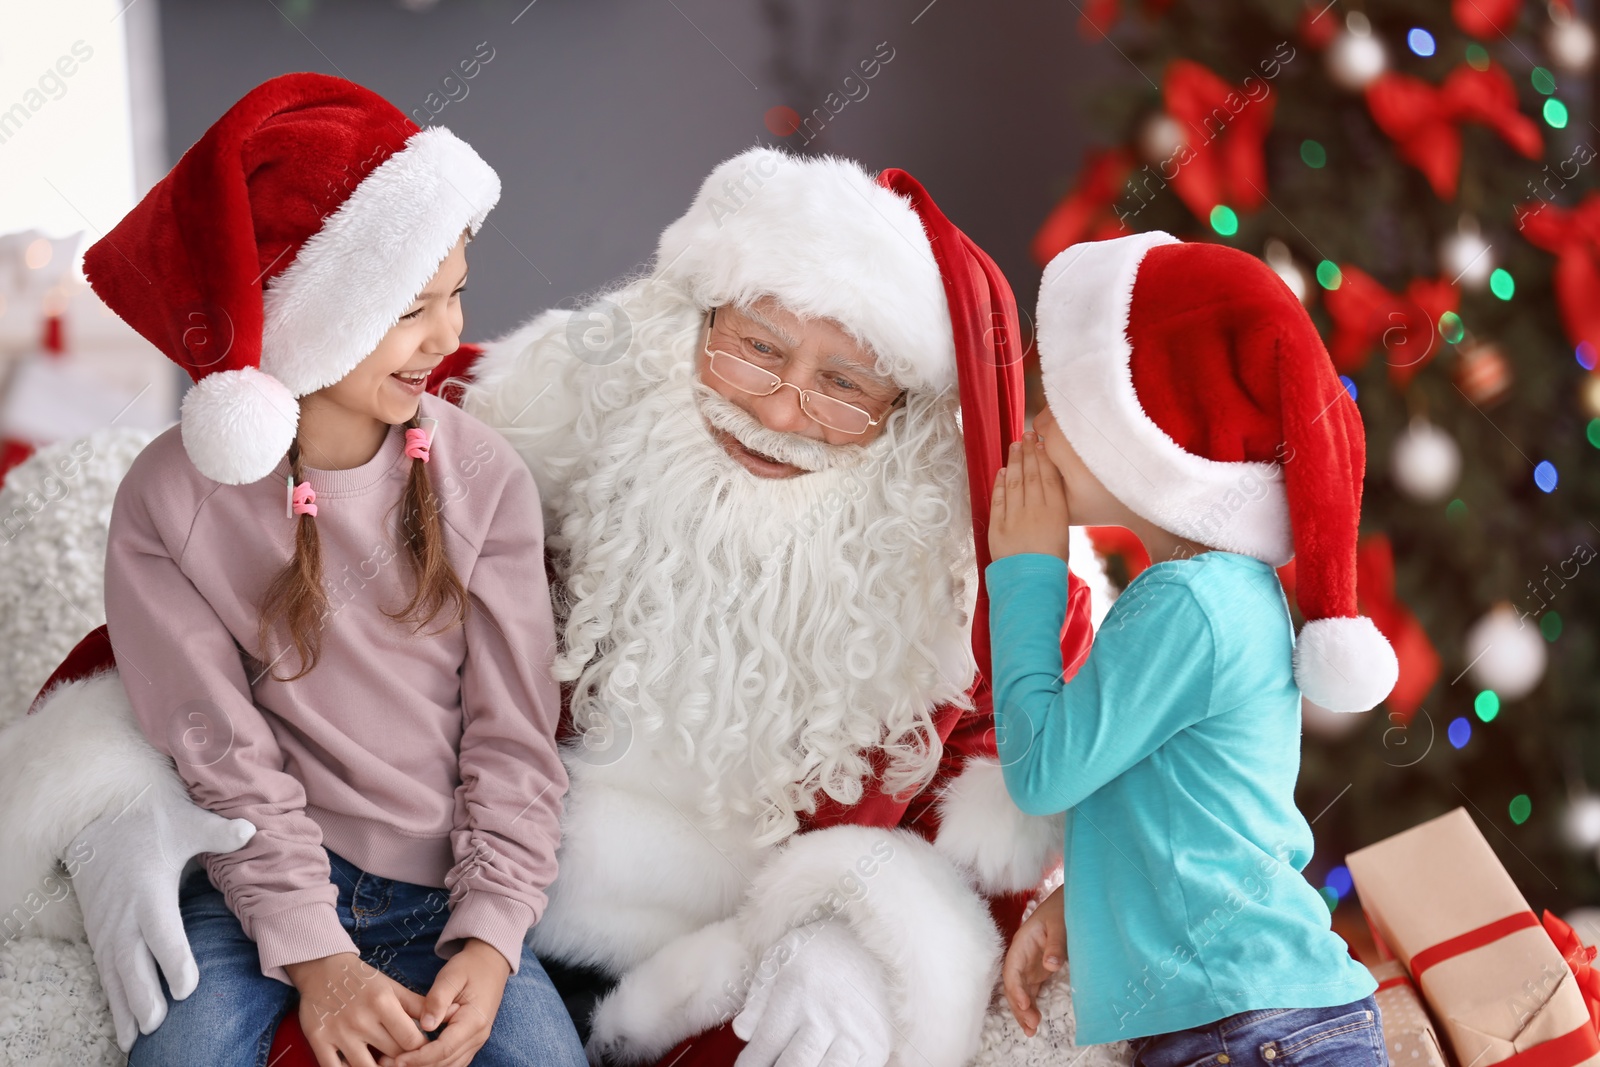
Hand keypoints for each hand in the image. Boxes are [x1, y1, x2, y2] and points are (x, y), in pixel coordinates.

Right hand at [67, 785, 255, 1051]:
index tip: (187, 987)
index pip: (160, 931)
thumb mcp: (186, 820)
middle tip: (158, 1025)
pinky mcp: (99, 932)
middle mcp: (124, 914)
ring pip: (114, 974)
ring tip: (136, 1040)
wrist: (97, 814)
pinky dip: (112, 999)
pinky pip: (104, 972)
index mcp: (148, 889)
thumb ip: (217, 832)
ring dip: (124, 1007)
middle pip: (132, 961)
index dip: (173, 960)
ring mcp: (108, 926)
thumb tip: (251, 829)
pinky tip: (123, 1026)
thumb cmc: (150, 820)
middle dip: (144, 995)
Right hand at [288, 951, 429, 1066]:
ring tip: (387, 1064)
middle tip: (407, 1059)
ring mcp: (338, 1032)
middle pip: (392, 1056)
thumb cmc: (364, 981)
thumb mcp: (393, 988)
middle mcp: (361, 1019)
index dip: (422, 1050)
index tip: (423, 1051)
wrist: (323, 968)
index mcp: (383, 1003)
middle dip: (403, 1062)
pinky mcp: (318, 1040)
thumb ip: (419, 1005)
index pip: (412, 1040)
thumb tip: (453, 1014)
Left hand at [381, 938, 509, 1066]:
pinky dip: (434, 1064)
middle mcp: (478, 1036)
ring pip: (450, 1066)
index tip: (397, 1059)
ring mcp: (476, 1041)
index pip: (444, 1049)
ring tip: (397, 1063)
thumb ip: (438, 1000)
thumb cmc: (468, 967)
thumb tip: (425, 1025)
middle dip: (418, 1066)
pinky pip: (453, 1061)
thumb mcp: (451, 976)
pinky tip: (415, 1061)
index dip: (419, 1058)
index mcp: (474, 1021)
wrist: (490, 964)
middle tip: (389, 1063)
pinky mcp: (471, 1042)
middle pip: (446, 1063)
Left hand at [732, 921, 893, 1066]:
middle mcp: (826, 1014)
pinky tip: (823, 1063)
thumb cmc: (816, 951)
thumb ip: (758, 998)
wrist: (870, 941)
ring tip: (799, 1063)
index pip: (765, 1046)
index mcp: (796, 992)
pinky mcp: (877, 1044)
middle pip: (794, 1065)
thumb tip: (743, 1033)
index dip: (751, 1065)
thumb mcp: (779, 959)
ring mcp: (855, 1032)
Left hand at [989, 432, 1071, 561]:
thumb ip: (1055, 510)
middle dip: (1029, 452)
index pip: (1049, 477)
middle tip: (1026, 435)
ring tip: (1014, 446)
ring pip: (1015, 483)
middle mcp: (1036, 511)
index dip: (1044, 457)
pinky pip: (999, 500)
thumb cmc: (1052, 563)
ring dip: (1014, 462)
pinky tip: (1003, 471)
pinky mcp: (998, 527)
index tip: (1041, 442)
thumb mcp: (1062, 533)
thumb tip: (1047, 489)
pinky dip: (1000, 484)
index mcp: (1057, 513)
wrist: (1032, 586)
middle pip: (1032, 474)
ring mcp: (1015, 518)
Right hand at [1002, 886, 1065, 1036]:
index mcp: (1022, 943)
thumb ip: (1056, 945)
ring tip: (1032, 1031)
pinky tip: (1035, 1020)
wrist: (1071, 902)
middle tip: (1031, 1025)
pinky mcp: (1038, 971)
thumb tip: (1050, 966)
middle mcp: (1022, 957)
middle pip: (1013, 985)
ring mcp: (1029, 965)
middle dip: (1018, 1006)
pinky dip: (1031, 1006)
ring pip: (1020, 991)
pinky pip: (1030, 991)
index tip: (1024, 1004)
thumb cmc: (1062, 909)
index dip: (1015, 989)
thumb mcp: (1060, 924)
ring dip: (1023, 1010)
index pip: (1012, 970)